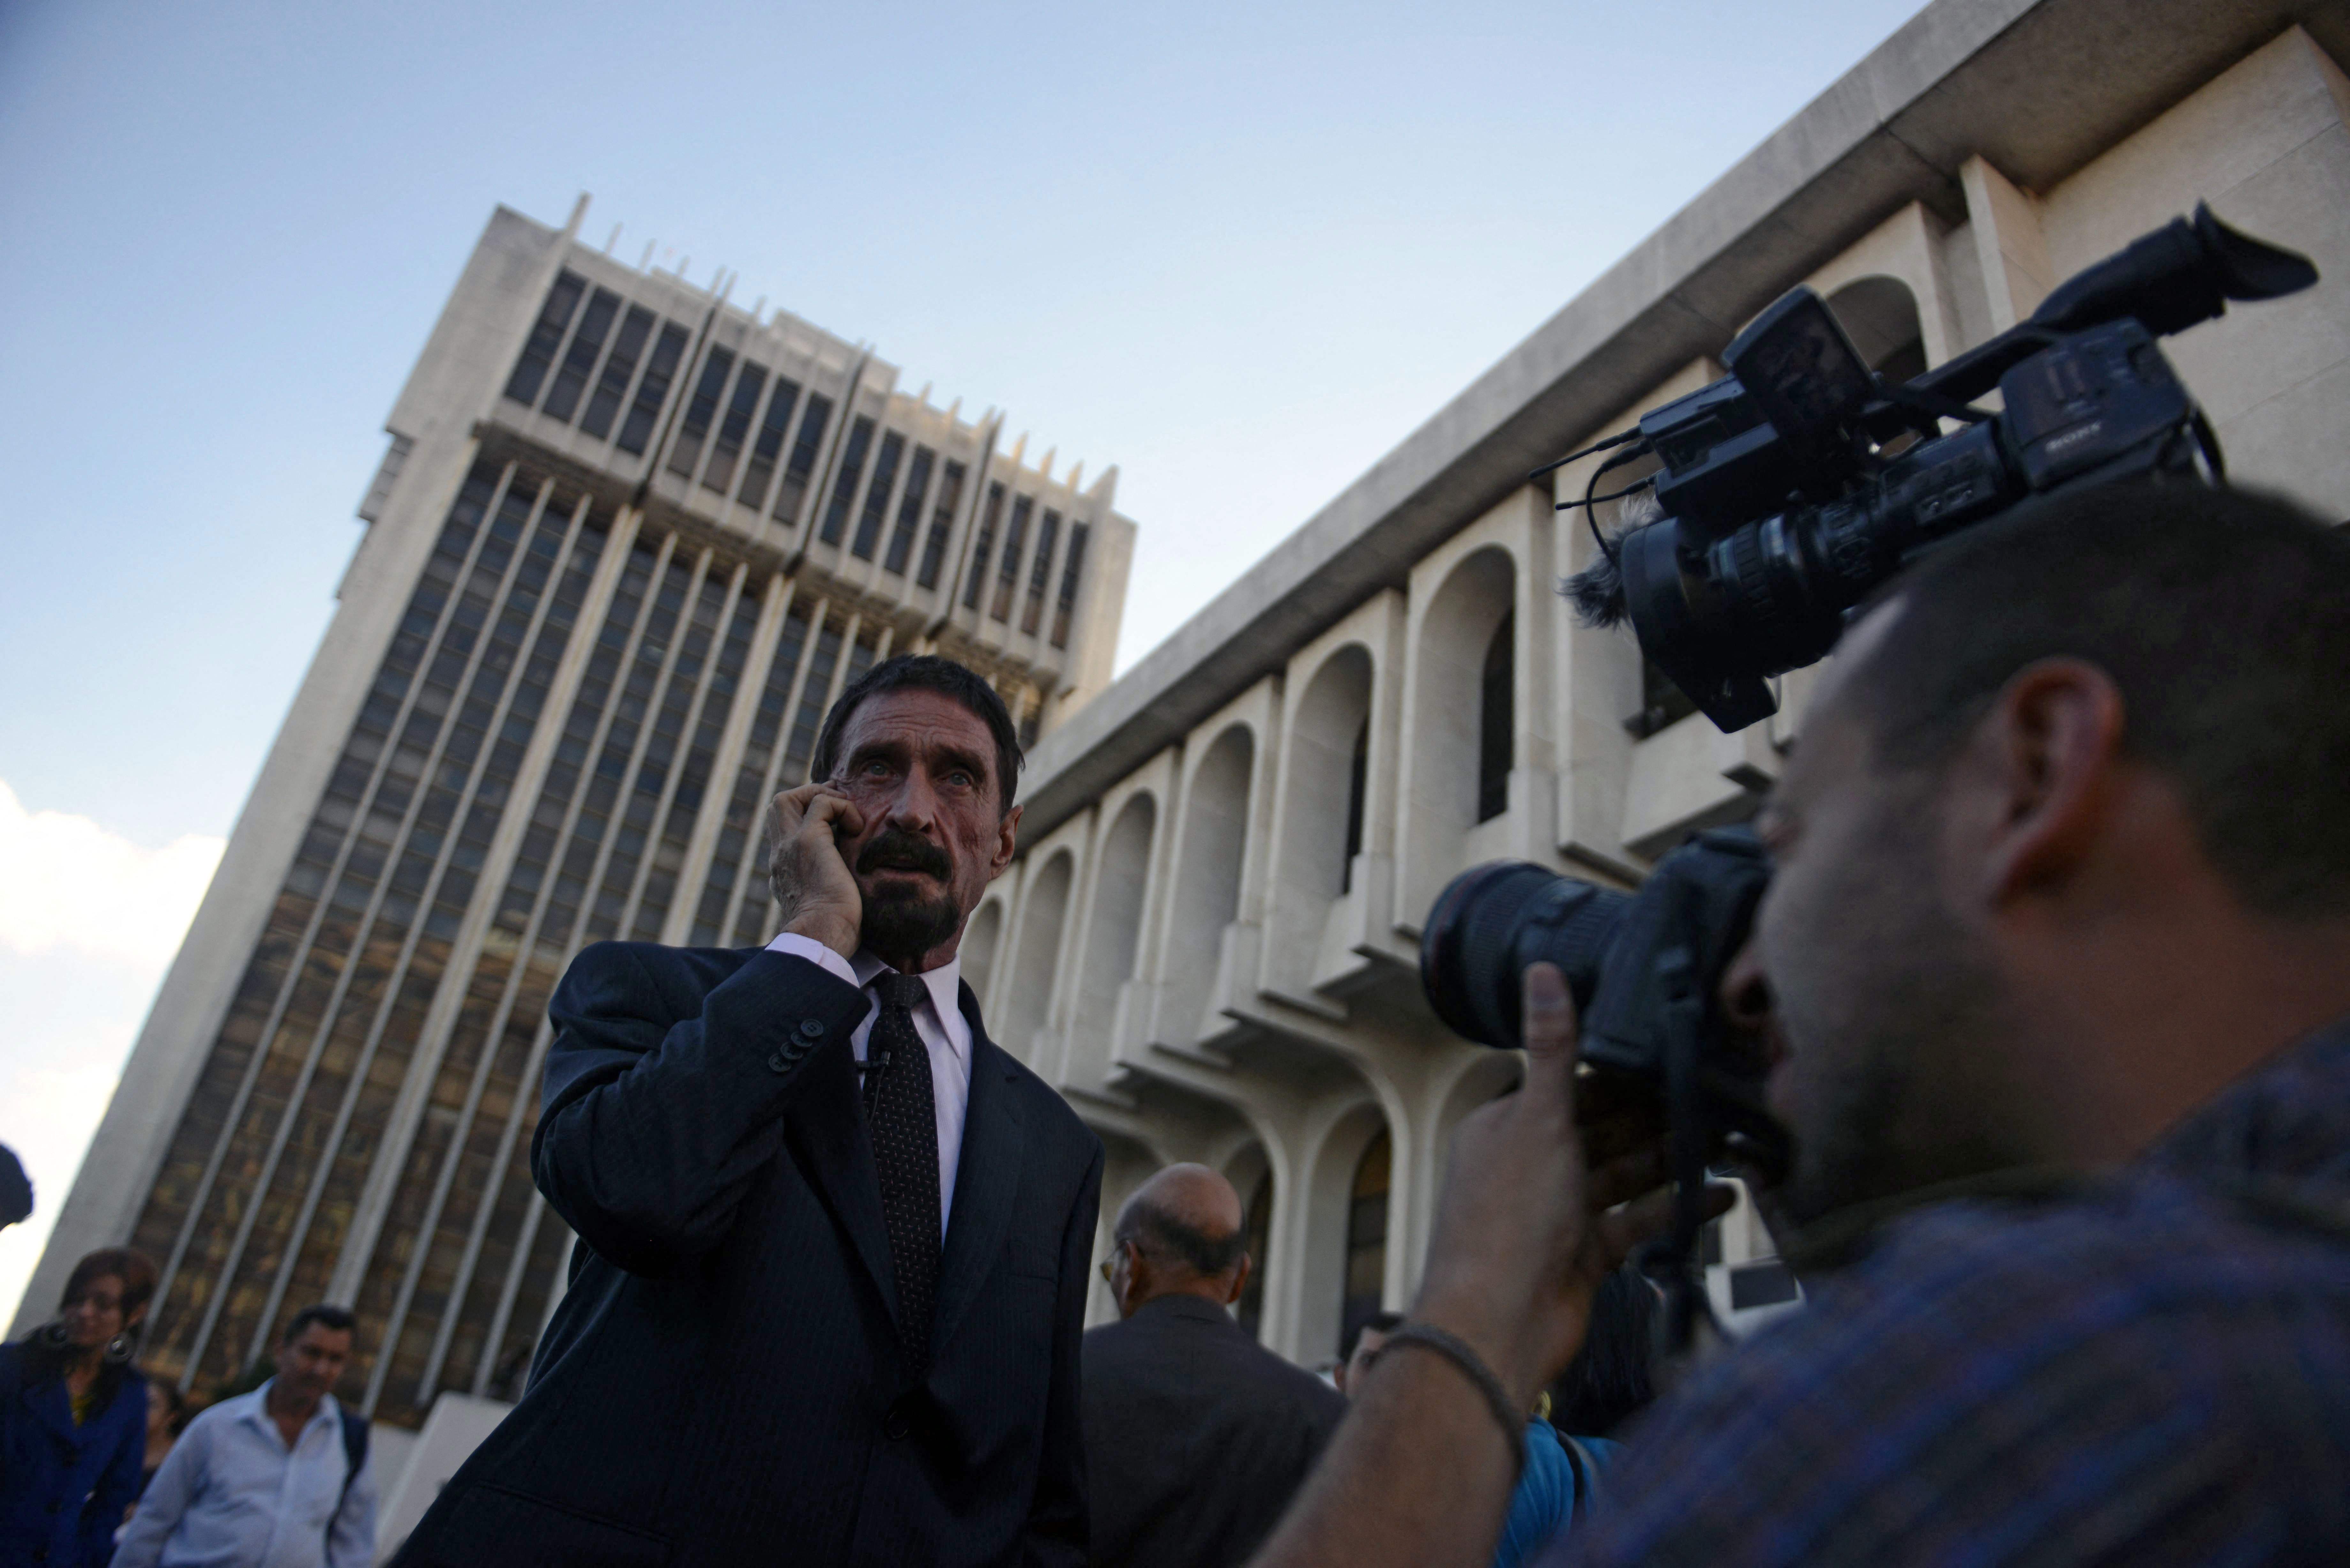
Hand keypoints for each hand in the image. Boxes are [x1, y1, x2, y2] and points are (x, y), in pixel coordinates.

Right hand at [766, 782, 864, 959]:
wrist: (823, 937)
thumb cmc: (831, 932)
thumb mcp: (824, 906)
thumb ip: (826, 890)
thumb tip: (846, 888)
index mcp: (784, 869)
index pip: (785, 829)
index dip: (807, 815)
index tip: (836, 820)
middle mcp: (781, 854)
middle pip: (778, 805)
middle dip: (809, 795)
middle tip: (839, 806)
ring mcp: (790, 845)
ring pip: (790, 797)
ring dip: (823, 796)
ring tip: (848, 815)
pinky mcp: (808, 840)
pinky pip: (822, 803)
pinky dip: (843, 807)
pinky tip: (857, 828)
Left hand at [1410, 963, 1715, 1407]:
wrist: (1498, 1324)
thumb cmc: (1505, 1222)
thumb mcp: (1537, 1118)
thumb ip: (1550, 1046)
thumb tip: (1541, 970)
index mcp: (1506, 1126)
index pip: (1574, 1086)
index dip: (1624, 1073)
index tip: (1674, 1054)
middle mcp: (1531, 1166)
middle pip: (1605, 1130)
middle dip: (1656, 1116)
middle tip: (1714, 1095)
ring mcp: (1559, 1213)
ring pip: (1626, 1174)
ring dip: (1671, 1157)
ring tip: (1730, 1138)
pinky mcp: (1586, 1254)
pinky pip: (1638, 1220)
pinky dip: (1676, 1206)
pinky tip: (1720, 1192)